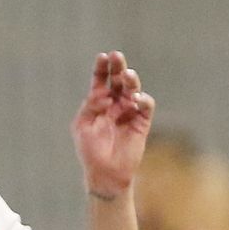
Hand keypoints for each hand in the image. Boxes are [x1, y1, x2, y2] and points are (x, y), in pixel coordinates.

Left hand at [71, 52, 154, 199]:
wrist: (105, 173)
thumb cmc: (90, 151)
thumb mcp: (83, 126)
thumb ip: (90, 106)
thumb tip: (104, 93)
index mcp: (99, 102)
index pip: (101, 80)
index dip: (102, 68)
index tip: (103, 57)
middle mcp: (115, 103)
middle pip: (118, 80)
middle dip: (118, 67)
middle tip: (117, 56)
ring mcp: (129, 111)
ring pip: (133, 89)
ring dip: (131, 80)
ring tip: (127, 75)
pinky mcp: (141, 122)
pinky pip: (145, 106)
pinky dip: (143, 100)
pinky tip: (135, 99)